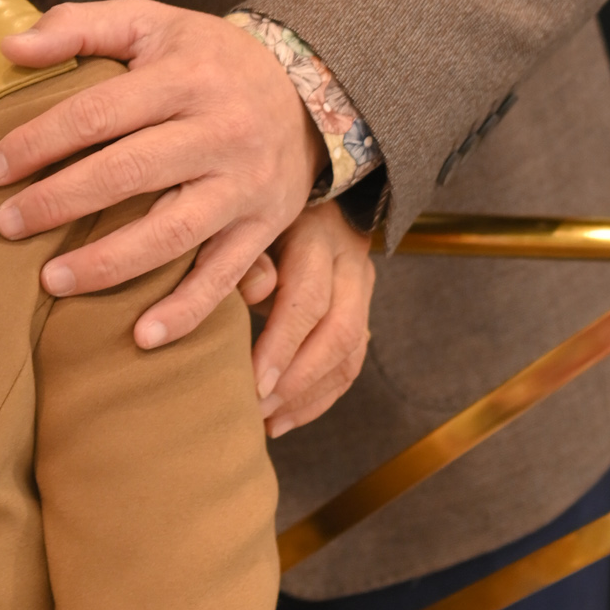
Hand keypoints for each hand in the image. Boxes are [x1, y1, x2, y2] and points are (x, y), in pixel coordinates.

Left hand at [0, 0, 328, 352]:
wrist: (308, 91)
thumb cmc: (207, 58)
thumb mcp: (151, 21)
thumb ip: (80, 25)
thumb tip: (12, 50)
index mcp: (186, 77)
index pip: (99, 112)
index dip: (40, 141)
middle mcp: (220, 131)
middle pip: (128, 172)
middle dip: (59, 201)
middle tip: (5, 224)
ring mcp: (244, 185)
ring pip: (172, 232)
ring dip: (108, 263)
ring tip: (51, 282)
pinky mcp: (263, 227)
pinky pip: (223, 276)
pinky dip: (186, 311)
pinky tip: (141, 336)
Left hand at [247, 203, 376, 436]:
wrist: (308, 187)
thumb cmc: (258, 208)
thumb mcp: (249, 219)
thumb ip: (249, 254)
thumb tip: (257, 292)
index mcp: (317, 237)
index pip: (308, 299)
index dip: (282, 345)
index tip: (253, 383)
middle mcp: (349, 264)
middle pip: (340, 333)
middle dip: (299, 380)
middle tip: (258, 408)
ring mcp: (361, 289)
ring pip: (351, 354)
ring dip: (309, 396)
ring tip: (268, 421)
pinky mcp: (361, 311)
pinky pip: (350, 363)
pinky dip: (319, 396)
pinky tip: (284, 418)